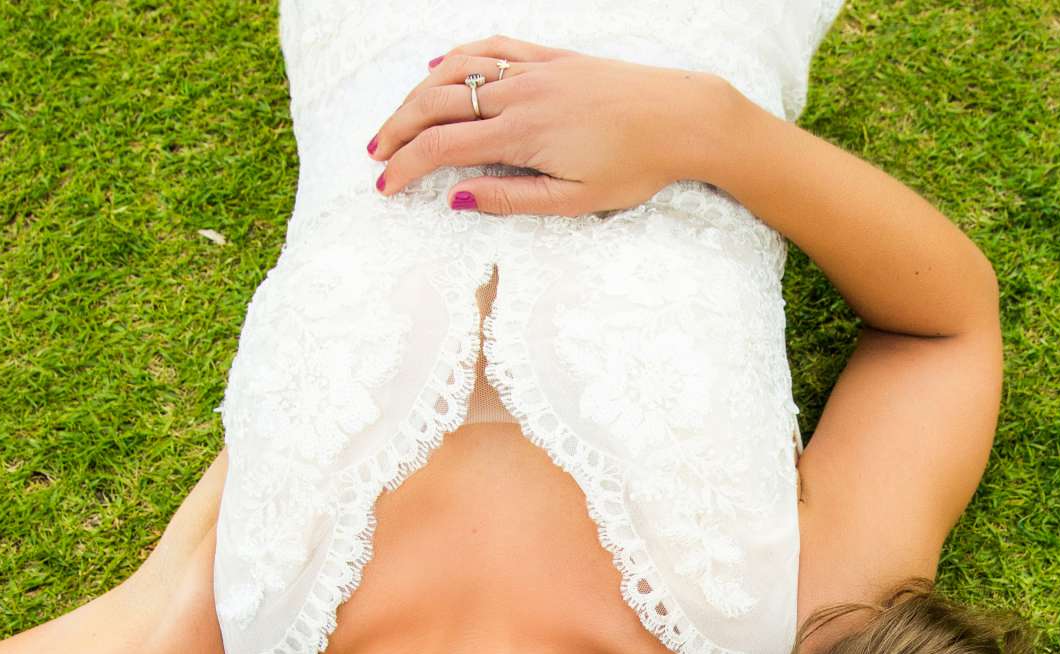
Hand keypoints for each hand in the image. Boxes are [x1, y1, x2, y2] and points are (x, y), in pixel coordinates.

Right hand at [366, 37, 736, 215]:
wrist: (682, 117)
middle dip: (398, 128)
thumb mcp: (575, 200)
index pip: (442, 147)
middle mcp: (520, 95)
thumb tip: (456, 197)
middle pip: (437, 104)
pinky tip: (439, 68)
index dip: (405, 166)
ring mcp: (535, 70)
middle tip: (376, 153)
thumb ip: (512, 198)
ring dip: (418, 93)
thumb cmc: (636, 166)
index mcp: (522, 135)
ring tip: (398, 117)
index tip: (385, 186)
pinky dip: (458, 57)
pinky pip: (492, 48)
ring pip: (457, 72)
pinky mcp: (552, 57)